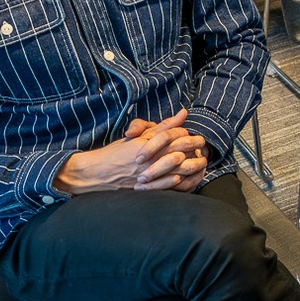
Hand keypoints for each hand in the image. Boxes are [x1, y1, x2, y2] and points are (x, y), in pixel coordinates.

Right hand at [54, 110, 194, 193]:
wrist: (97, 173)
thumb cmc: (117, 152)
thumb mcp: (138, 135)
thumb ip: (162, 126)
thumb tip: (183, 113)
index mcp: (149, 143)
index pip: (176, 135)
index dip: (187, 135)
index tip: (195, 137)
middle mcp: (151, 158)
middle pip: (180, 150)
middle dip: (194, 148)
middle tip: (202, 147)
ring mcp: (150, 174)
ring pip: (178, 168)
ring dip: (192, 165)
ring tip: (200, 162)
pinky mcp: (148, 187)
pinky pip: (169, 185)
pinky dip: (181, 181)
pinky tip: (186, 178)